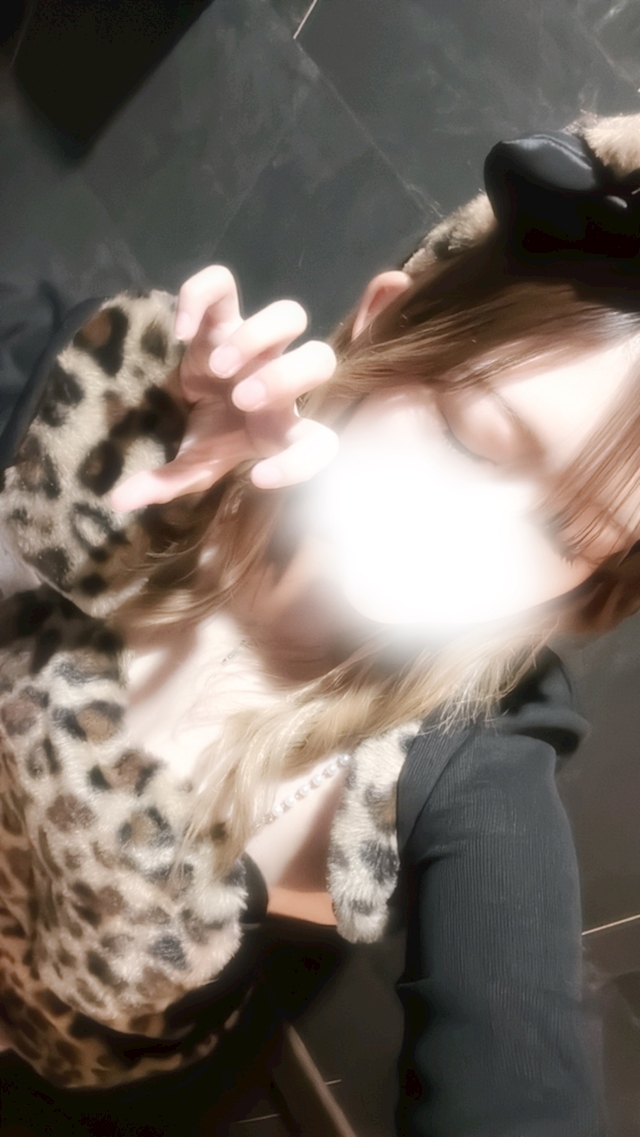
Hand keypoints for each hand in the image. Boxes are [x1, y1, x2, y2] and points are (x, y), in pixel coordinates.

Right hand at [110, 266, 337, 510]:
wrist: (194, 395)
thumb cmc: (210, 433)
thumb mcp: (192, 464)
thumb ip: (165, 485)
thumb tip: (117, 501)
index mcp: (280, 427)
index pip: (320, 445)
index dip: (302, 465)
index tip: (258, 477)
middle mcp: (279, 381)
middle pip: (321, 360)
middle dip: (284, 379)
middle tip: (241, 399)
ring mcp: (256, 342)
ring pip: (291, 314)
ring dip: (257, 338)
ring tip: (218, 366)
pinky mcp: (223, 314)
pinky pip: (224, 284)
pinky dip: (202, 298)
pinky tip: (182, 332)